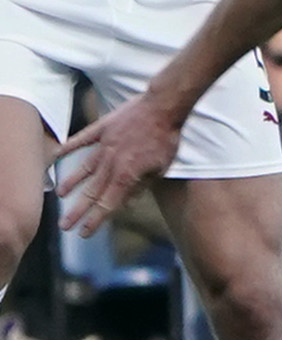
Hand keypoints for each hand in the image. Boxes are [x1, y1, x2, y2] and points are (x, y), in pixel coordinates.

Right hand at [55, 96, 182, 236]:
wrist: (162, 107)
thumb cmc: (166, 138)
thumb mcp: (161, 168)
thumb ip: (142, 185)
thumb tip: (128, 202)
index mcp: (126, 175)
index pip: (107, 204)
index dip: (95, 220)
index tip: (83, 232)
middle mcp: (110, 163)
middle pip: (92, 191)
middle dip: (78, 210)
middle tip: (64, 225)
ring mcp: (104, 145)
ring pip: (84, 168)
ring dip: (72, 183)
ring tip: (61, 195)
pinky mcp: (102, 129)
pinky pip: (82, 139)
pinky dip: (69, 146)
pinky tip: (57, 154)